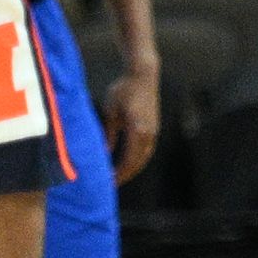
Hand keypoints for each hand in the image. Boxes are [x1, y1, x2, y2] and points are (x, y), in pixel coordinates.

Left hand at [101, 65, 161, 184]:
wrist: (143, 73)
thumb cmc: (124, 89)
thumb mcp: (111, 112)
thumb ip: (108, 134)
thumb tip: (103, 153)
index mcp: (138, 131)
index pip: (129, 160)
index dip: (119, 173)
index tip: (108, 182)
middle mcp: (149, 133)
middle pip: (139, 162)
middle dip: (126, 174)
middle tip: (112, 183)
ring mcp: (154, 129)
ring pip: (145, 156)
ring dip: (133, 166)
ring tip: (119, 174)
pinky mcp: (154, 125)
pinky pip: (147, 148)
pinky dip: (138, 157)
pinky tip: (128, 159)